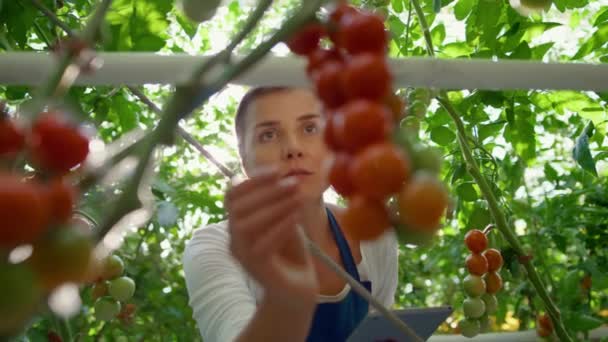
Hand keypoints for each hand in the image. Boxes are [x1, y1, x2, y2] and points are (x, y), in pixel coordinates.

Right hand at [226, 167, 317, 308]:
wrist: (297, 287)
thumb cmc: (290, 251)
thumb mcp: (285, 219)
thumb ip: (278, 202)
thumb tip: (283, 176)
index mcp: (238, 221)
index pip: (232, 194)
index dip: (253, 180)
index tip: (278, 170)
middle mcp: (234, 236)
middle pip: (238, 207)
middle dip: (267, 191)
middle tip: (294, 184)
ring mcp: (241, 253)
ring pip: (246, 225)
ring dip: (274, 207)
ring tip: (298, 198)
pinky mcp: (254, 267)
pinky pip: (261, 244)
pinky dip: (279, 228)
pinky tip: (296, 218)